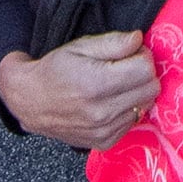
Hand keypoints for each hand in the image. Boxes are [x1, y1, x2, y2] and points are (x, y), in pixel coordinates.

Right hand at [0, 32, 159, 149]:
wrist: (30, 102)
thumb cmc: (54, 69)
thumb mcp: (80, 47)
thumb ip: (113, 42)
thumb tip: (139, 40)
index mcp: (97, 84)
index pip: (146, 69)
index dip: (142, 55)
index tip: (130, 52)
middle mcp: (103, 112)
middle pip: (151, 89)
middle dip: (144, 73)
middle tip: (126, 66)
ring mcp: (105, 131)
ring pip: (146, 105)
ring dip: (137, 92)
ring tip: (117, 84)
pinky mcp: (106, 142)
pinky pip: (134, 121)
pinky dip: (128, 108)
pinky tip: (111, 101)